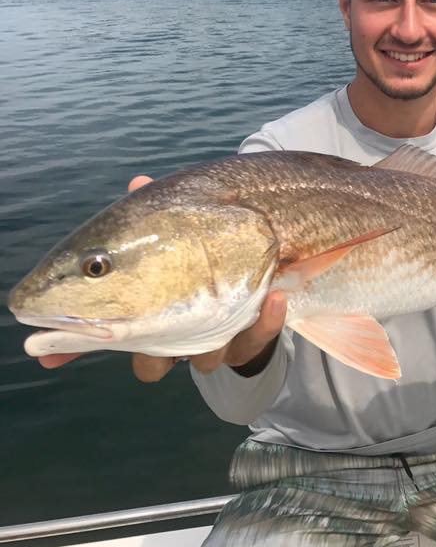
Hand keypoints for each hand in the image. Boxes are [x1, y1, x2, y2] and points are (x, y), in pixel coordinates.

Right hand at [36, 174, 287, 380]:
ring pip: (204, 360)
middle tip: (157, 332)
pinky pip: (256, 341)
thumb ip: (157, 208)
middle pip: (151, 364)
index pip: (103, 336)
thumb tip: (139, 182)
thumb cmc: (204, 249)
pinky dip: (266, 322)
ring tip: (225, 306)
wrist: (261, 273)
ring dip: (214, 338)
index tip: (49, 354)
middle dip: (154, 353)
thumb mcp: (179, 226)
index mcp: (146, 310)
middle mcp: (174, 335)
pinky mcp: (251, 338)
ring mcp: (213, 340)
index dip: (73, 347)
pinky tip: (274, 295)